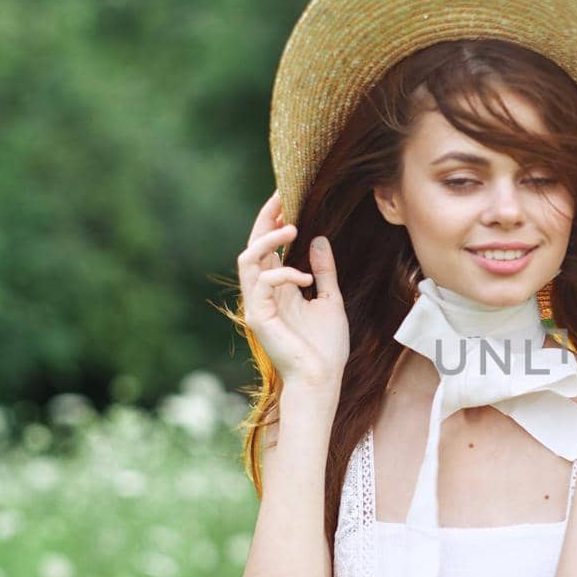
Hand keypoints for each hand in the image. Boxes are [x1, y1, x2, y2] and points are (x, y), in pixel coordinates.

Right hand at [237, 190, 348, 388]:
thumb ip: (323, 271)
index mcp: (279, 288)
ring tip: (292, 227)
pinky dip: (284, 273)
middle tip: (282, 197)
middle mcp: (263, 293)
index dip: (273, 221)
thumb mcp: (330, 299)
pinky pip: (262, 283)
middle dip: (265, 220)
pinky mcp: (258, 317)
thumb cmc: (326, 347)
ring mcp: (258, 305)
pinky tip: (306, 277)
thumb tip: (318, 240)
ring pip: (247, 259)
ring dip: (268, 239)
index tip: (286, 197)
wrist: (322, 378)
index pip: (268, 248)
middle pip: (253, 246)